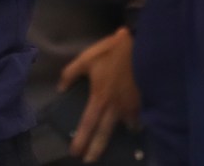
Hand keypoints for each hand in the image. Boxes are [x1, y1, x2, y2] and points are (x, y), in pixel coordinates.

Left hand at [56, 27, 140, 163]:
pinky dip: (135, 123)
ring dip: (120, 135)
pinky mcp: (143, 102)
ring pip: (125, 127)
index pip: (88, 124)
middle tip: (90, 161)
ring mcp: (131, 107)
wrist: (141, 48)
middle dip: (96, 149)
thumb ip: (71, 73)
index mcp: (100, 99)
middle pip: (104, 134)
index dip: (81, 140)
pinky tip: (135, 124)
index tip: (75, 153)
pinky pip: (138, 117)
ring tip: (117, 141)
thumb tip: (60, 88)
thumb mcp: (87, 58)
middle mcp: (115, 108)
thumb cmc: (112, 53)